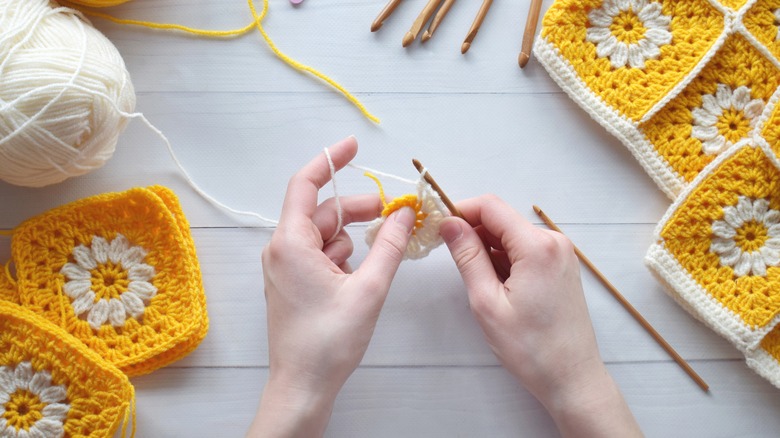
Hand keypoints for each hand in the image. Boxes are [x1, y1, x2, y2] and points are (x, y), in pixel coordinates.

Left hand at [248, 136, 415, 436]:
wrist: (303, 385)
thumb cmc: (329, 342)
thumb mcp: (369, 289)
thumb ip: (390, 246)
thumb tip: (406, 214)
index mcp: (291, 243)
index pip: (305, 184)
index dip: (330, 160)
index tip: (354, 145)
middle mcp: (281, 249)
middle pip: (322, 211)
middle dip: (357, 208)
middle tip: (394, 213)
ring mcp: (285, 267)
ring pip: (323, 234)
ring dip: (353, 235)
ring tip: (381, 251)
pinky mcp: (291, 282)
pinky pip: (319, 254)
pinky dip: (343, 254)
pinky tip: (362, 273)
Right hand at [439, 195, 640, 436]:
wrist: (571, 377)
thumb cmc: (531, 348)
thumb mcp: (487, 302)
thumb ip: (467, 257)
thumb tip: (449, 224)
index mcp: (537, 247)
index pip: (491, 207)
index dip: (460, 210)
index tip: (438, 225)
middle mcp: (553, 242)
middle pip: (502, 219)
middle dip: (472, 231)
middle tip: (450, 256)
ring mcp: (560, 254)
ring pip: (512, 235)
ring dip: (488, 248)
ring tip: (476, 282)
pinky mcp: (560, 266)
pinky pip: (524, 249)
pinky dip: (504, 259)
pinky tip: (495, 285)